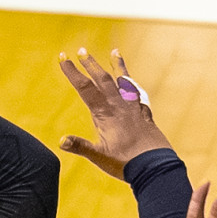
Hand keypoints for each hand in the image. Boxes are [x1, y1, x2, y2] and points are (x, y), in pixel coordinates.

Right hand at [58, 48, 171, 180]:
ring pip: (124, 82)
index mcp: (105, 113)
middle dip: (91, 64)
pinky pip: (138, 94)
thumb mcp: (99, 156)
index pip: (85, 88)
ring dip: (117, 66)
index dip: (73, 72)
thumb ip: (80, 147)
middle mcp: (119, 106)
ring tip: (115, 51)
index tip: (63, 57)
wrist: (155, 167)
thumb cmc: (126, 163)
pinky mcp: (144, 115)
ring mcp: (133, 109)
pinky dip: (133, 86)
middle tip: (82, 50)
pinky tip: (132, 84)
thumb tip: (61, 141)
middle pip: (103, 79)